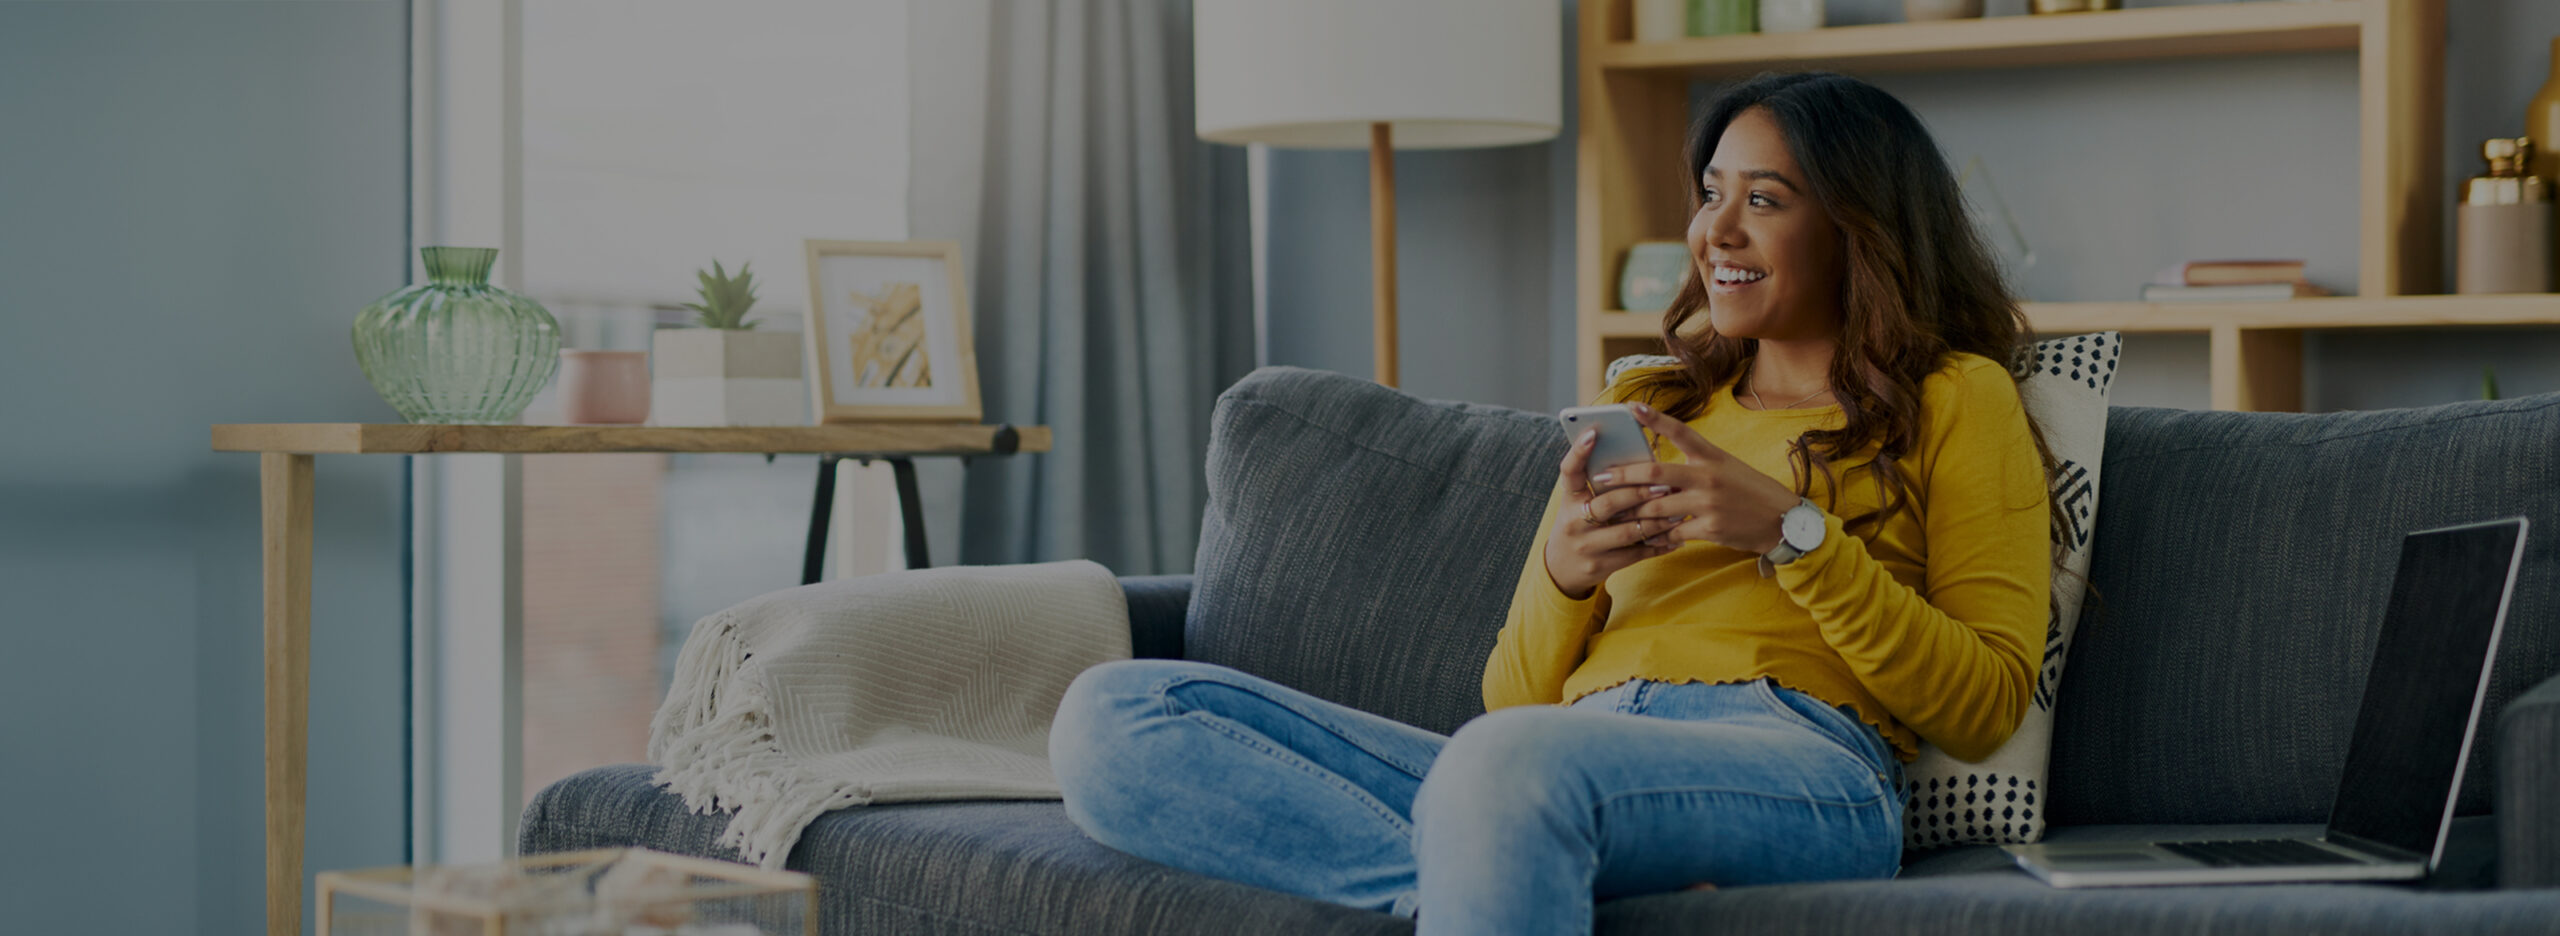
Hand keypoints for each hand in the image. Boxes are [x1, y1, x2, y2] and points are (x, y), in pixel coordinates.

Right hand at [1543, 426, 1681, 599]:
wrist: (1561, 567)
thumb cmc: (1580, 523)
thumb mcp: (1580, 502)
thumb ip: (1601, 484)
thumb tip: (1638, 458)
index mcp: (1569, 499)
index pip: (1569, 471)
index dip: (1579, 451)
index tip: (1594, 432)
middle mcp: (1573, 521)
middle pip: (1609, 502)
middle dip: (1639, 493)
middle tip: (1664, 485)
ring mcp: (1586, 545)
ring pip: (1628, 530)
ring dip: (1656, 521)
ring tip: (1679, 512)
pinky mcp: (1600, 565)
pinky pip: (1635, 554)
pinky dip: (1657, 545)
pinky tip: (1675, 538)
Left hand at [1602, 401, 1802, 554]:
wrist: (1783, 521)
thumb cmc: (1749, 491)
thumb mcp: (1726, 468)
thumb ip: (1695, 465)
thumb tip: (1657, 468)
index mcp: (1712, 456)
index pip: (1680, 432)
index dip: (1655, 418)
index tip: (1631, 407)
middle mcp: (1708, 477)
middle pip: (1655, 472)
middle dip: (1624, 475)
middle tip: (1600, 478)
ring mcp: (1709, 503)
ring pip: (1657, 507)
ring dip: (1633, 512)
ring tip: (1612, 513)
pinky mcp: (1710, 529)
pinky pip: (1672, 533)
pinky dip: (1657, 536)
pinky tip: (1644, 538)